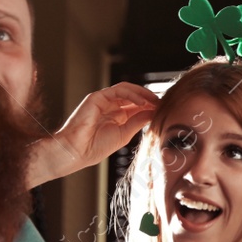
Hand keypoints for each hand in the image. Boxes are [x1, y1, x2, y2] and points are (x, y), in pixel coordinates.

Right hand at [28, 82, 157, 187]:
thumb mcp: (124, 134)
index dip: (151, 105)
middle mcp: (110, 106)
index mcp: (117, 115)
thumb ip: (138, 121)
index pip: (137, 105)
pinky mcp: (96, 98)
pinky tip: (142, 103)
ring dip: (143, 94)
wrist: (76, 152)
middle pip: (133, 95)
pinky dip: (132, 95)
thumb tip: (154, 112)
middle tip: (163, 103)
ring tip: (155, 102)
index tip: (165, 109)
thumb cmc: (95, 147)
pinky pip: (117, 91)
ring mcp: (103, 101)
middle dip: (149, 98)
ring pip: (127, 89)